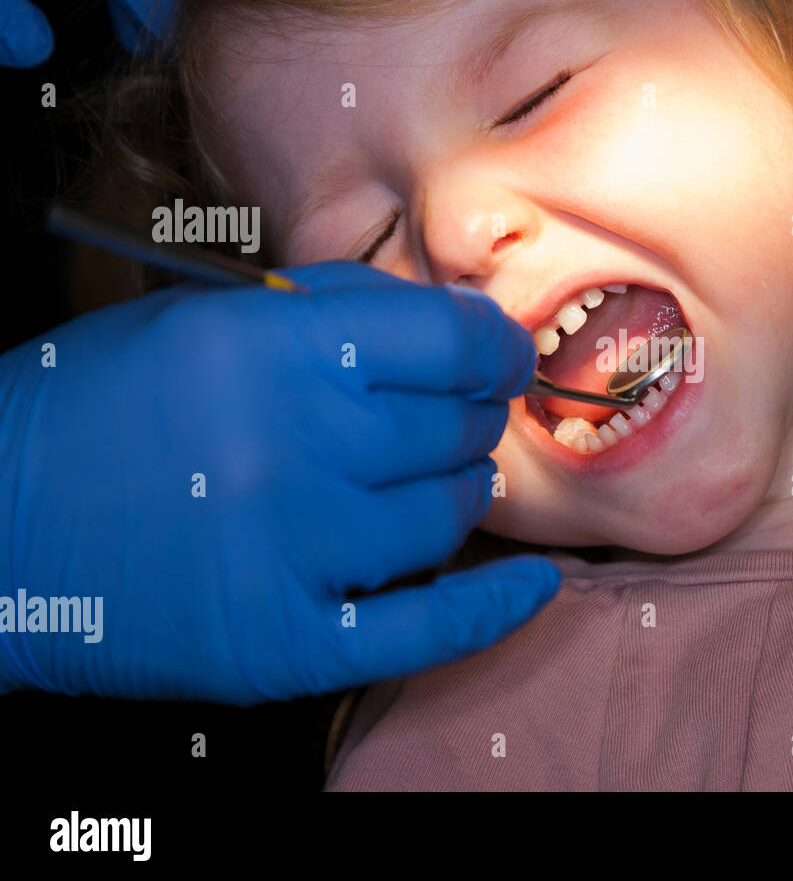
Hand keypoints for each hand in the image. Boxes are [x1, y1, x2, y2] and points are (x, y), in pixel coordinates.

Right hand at [0, 261, 558, 703]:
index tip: (502, 355)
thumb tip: (454, 324)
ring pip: (449, 513)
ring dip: (456, 492)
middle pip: (455, 428)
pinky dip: (492, 608)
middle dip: (467, 417)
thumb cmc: (99, 409)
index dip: (495, 346)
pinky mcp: (286, 640)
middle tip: (447, 417)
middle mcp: (291, 446)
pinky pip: (429, 626)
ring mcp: (293, 552)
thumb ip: (332, 311)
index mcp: (268, 350)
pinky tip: (532, 585)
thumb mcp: (203, 321)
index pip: (447, 342)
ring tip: (423, 480)